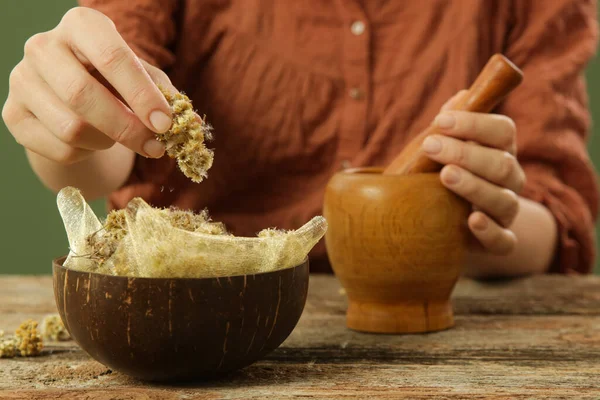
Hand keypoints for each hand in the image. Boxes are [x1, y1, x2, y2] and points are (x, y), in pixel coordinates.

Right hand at [2, 7, 177, 164]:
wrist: (70, 99)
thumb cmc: (114, 82)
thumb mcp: (142, 80)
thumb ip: (166, 97)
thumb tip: (193, 123)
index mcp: (81, 25)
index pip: (112, 58)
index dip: (142, 95)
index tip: (165, 124)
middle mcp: (43, 46)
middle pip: (83, 95)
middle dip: (127, 128)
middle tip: (155, 147)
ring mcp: (21, 80)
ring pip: (71, 127)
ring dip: (106, 141)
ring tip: (116, 136)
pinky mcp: (13, 115)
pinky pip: (60, 149)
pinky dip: (87, 154)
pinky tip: (91, 141)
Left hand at [422, 91, 525, 254]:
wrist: (444, 222)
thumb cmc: (441, 175)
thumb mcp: (442, 149)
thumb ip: (450, 126)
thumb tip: (460, 97)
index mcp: (499, 151)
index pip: (503, 131)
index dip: (475, 124)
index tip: (440, 121)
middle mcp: (509, 180)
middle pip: (502, 164)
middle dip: (465, 153)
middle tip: (431, 146)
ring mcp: (505, 211)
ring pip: (504, 200)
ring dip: (474, 186)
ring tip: (445, 176)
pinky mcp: (498, 241)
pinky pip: (504, 241)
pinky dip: (491, 231)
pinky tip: (472, 220)